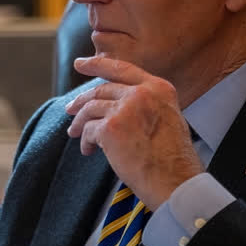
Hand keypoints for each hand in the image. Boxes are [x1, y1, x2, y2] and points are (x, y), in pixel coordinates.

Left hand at [65, 56, 202, 209]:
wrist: (175, 181)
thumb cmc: (172, 158)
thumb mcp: (167, 118)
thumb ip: (145, 104)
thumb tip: (114, 103)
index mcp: (158, 88)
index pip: (122, 68)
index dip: (97, 64)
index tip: (80, 64)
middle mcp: (141, 93)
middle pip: (101, 90)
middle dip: (81, 100)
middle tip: (70, 110)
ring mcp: (124, 109)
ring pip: (90, 109)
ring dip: (80, 123)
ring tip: (75, 134)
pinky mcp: (110, 128)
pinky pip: (88, 130)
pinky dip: (85, 141)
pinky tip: (89, 151)